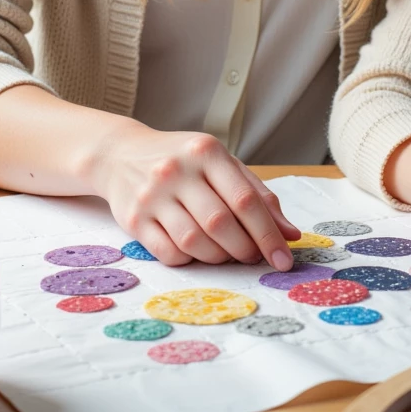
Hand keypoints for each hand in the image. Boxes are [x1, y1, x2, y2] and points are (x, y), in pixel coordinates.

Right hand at [90, 122, 299, 269]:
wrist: (120, 154)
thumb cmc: (183, 161)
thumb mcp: (221, 164)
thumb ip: (257, 195)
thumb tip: (290, 234)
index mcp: (205, 152)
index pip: (245, 200)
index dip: (268, 234)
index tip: (283, 259)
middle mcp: (176, 170)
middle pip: (220, 224)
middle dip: (244, 249)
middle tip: (252, 257)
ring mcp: (151, 195)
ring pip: (194, 242)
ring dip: (218, 257)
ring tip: (225, 253)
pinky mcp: (133, 219)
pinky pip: (169, 253)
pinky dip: (189, 260)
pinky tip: (195, 251)